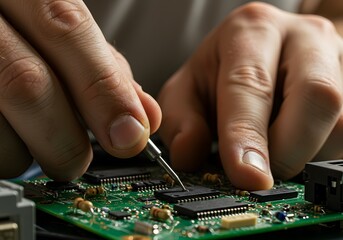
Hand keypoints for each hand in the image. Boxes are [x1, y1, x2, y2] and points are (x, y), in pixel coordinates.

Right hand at [0, 0, 160, 179]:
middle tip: (77, 160)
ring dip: (29, 149)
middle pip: (29, 84)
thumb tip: (143, 115)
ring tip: (35, 138)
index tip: (131, 136)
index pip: (68, 32)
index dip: (106, 92)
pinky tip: (10, 133)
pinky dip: (5, 151)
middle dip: (67, 139)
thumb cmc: (17, 29)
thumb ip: (102, 67)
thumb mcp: (60, 35)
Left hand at [158, 2, 342, 189]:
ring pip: (337, 120)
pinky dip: (316, 148)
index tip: (247, 176)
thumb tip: (189, 155)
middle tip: (262, 177)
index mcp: (252, 31)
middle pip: (316, 96)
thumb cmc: (224, 71)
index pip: (252, 84)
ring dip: (303, 151)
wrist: (266, 51)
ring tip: (272, 148)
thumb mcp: (187, 89)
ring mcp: (336, 60)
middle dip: (288, 149)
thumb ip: (180, 120)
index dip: (249, 135)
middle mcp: (302, 38)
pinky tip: (291, 142)